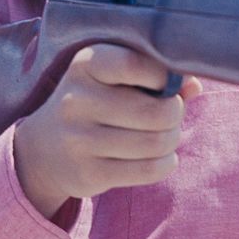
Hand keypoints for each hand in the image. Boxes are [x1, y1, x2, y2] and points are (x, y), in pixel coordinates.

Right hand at [13, 44, 200, 218]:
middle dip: (175, 114)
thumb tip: (194, 84)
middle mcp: (77, 100)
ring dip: (172, 139)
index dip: (163, 75)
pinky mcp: (88, 174)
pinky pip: (148, 170)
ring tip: (165, 135)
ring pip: (156, 142)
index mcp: (86, 64)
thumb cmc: (96, 101)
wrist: (43, 149)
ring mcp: (79, 140)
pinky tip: (160, 157)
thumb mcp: (115, 77)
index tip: (167, 82)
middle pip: (156, 111)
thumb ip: (156, 73)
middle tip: (171, 114)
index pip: (134, 64)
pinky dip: (166, 163)